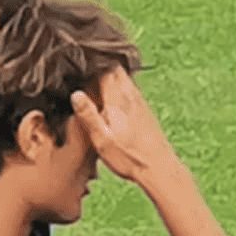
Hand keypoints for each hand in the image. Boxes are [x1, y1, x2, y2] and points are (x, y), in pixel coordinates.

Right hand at [71, 69, 181, 187]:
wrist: (159, 168)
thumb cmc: (129, 157)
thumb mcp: (101, 140)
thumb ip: (88, 115)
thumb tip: (76, 94)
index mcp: (119, 99)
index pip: (105, 69)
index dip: (91, 68)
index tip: (80, 73)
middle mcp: (132, 95)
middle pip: (117, 69)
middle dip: (102, 69)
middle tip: (88, 80)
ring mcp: (141, 102)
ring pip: (126, 79)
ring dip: (112, 79)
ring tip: (99, 92)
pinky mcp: (146, 110)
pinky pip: (132, 91)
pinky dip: (121, 91)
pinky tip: (115, 107)